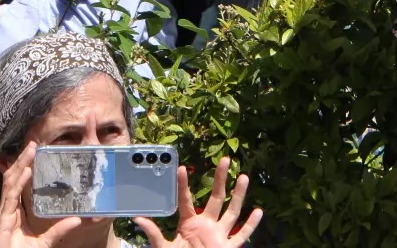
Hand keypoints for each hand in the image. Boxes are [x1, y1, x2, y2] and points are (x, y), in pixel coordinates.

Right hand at [0, 143, 85, 247]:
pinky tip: (26, 171)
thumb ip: (59, 230)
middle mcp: (7, 209)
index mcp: (14, 212)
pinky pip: (10, 197)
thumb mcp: (45, 241)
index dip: (24, 168)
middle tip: (33, 144)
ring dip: (20, 164)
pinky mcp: (2, 222)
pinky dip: (18, 182)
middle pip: (13, 178)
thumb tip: (77, 219)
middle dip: (22, 160)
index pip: (18, 184)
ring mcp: (3, 214)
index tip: (35, 154)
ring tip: (30, 150)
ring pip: (10, 183)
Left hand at [135, 158, 262, 247]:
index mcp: (190, 224)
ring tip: (244, 177)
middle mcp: (207, 226)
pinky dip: (250, 225)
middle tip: (225, 160)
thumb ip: (154, 234)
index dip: (183, 186)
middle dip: (221, 180)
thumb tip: (137, 219)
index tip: (181, 168)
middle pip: (217, 198)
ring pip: (232, 213)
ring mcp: (219, 236)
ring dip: (238, 196)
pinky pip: (241, 236)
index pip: (186, 201)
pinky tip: (258, 212)